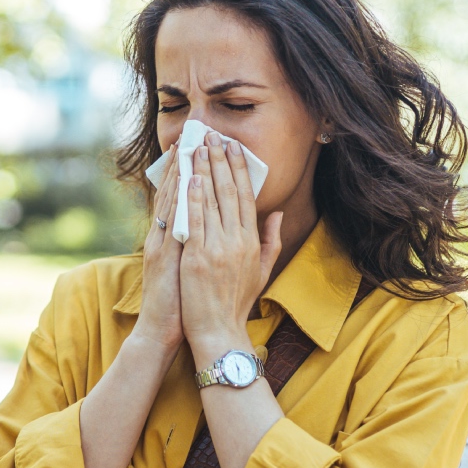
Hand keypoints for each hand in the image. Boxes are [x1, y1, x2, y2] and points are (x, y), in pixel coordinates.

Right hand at [131, 138, 185, 351]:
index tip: (199, 148)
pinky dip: (176, 199)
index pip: (180, 199)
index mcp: (171, 239)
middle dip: (183, 163)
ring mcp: (160, 244)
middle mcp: (163, 237)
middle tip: (193, 134)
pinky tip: (185, 180)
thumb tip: (212, 229)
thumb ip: (198, 246)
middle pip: (173, 192)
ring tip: (187, 146)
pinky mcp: (161, 255)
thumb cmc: (181, 304)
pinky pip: (170, 221)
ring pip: (169, 201)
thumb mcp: (191, 270)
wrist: (161, 331)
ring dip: (178, 172)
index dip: (189, 173)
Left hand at [180, 131, 283, 355]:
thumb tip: (277, 213)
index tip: (233, 147)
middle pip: (229, 192)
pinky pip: (194, 221)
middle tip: (213, 136)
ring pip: (210, 201)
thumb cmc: (237, 303)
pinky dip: (192, 199)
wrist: (219, 331)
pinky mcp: (197, 258)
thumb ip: (271, 240)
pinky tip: (189, 179)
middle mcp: (236, 241)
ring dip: (203, 171)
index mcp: (252, 242)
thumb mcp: (262, 271)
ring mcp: (216, 249)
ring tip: (197, 147)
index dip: (239, 170)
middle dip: (220, 161)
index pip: (246, 197)